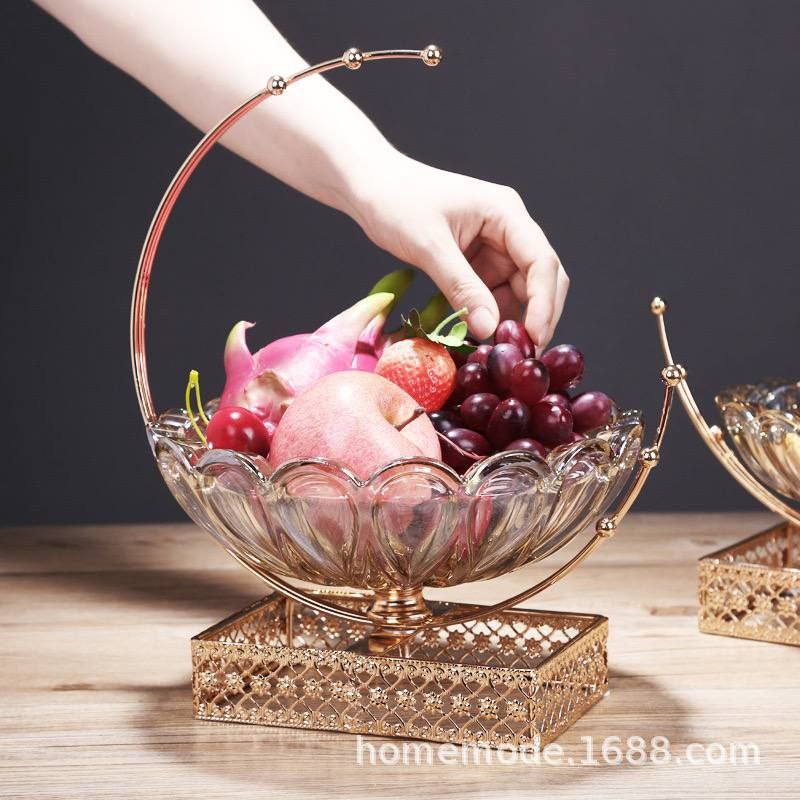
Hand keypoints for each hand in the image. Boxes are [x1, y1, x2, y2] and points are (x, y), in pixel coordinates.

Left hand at [348, 152, 568, 347]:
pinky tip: (475, 336)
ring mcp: (494, 248)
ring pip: (517, 292)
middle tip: (521, 354)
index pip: (541, 262)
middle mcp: (508, 230)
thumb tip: (490, 328)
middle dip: (534, 316)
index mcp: (505, 213)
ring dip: (508, 321)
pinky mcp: (477, 263)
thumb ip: (461, 286)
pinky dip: (487, 317)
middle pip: (539, 279)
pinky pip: (492, 295)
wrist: (370, 187)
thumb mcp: (429, 246)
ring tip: (493, 350)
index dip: (544, 303)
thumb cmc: (397, 201)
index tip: (534, 337)